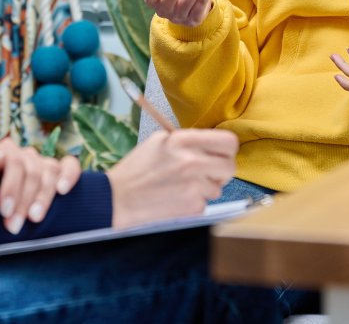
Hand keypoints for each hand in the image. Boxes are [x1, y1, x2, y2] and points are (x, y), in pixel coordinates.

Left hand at [0, 137, 80, 233]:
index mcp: (5, 151)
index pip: (13, 161)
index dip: (11, 186)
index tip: (4, 211)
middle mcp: (26, 154)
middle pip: (31, 171)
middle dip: (23, 201)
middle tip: (13, 226)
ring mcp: (43, 162)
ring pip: (50, 171)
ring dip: (44, 197)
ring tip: (35, 218)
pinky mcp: (57, 172)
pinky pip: (70, 166)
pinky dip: (70, 176)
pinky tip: (63, 191)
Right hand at [105, 128, 237, 227]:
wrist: (118, 198)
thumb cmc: (137, 169)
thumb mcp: (159, 142)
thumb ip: (187, 141)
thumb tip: (210, 146)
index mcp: (184, 141)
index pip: (228, 141)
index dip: (228, 149)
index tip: (220, 154)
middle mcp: (192, 161)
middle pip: (230, 167)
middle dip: (220, 172)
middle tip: (205, 174)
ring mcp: (194, 185)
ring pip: (218, 188)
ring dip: (205, 189)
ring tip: (182, 187)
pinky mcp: (192, 206)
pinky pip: (206, 204)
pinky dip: (194, 203)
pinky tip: (176, 199)